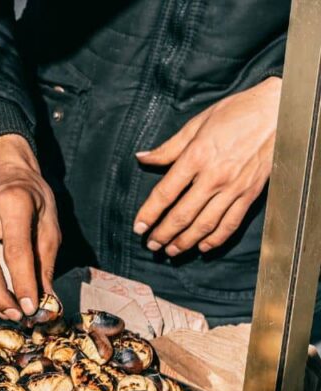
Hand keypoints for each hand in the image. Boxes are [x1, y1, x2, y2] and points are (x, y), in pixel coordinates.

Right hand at [0, 134, 60, 320]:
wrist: (0, 172)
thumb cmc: (30, 198)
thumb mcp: (49, 223)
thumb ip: (46, 261)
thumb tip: (45, 301)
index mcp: (12, 204)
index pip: (15, 252)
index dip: (23, 284)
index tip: (31, 308)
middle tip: (17, 314)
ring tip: (3, 310)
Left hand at [134, 77, 281, 254]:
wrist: (279, 112)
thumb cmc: (237, 113)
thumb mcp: (197, 124)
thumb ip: (168, 148)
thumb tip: (142, 158)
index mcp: (196, 157)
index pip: (165, 193)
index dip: (149, 213)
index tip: (138, 227)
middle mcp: (215, 177)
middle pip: (182, 215)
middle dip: (163, 234)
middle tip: (151, 245)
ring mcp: (235, 188)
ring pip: (205, 224)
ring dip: (185, 242)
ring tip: (171, 251)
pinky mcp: (251, 194)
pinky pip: (231, 223)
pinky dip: (216, 239)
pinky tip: (203, 247)